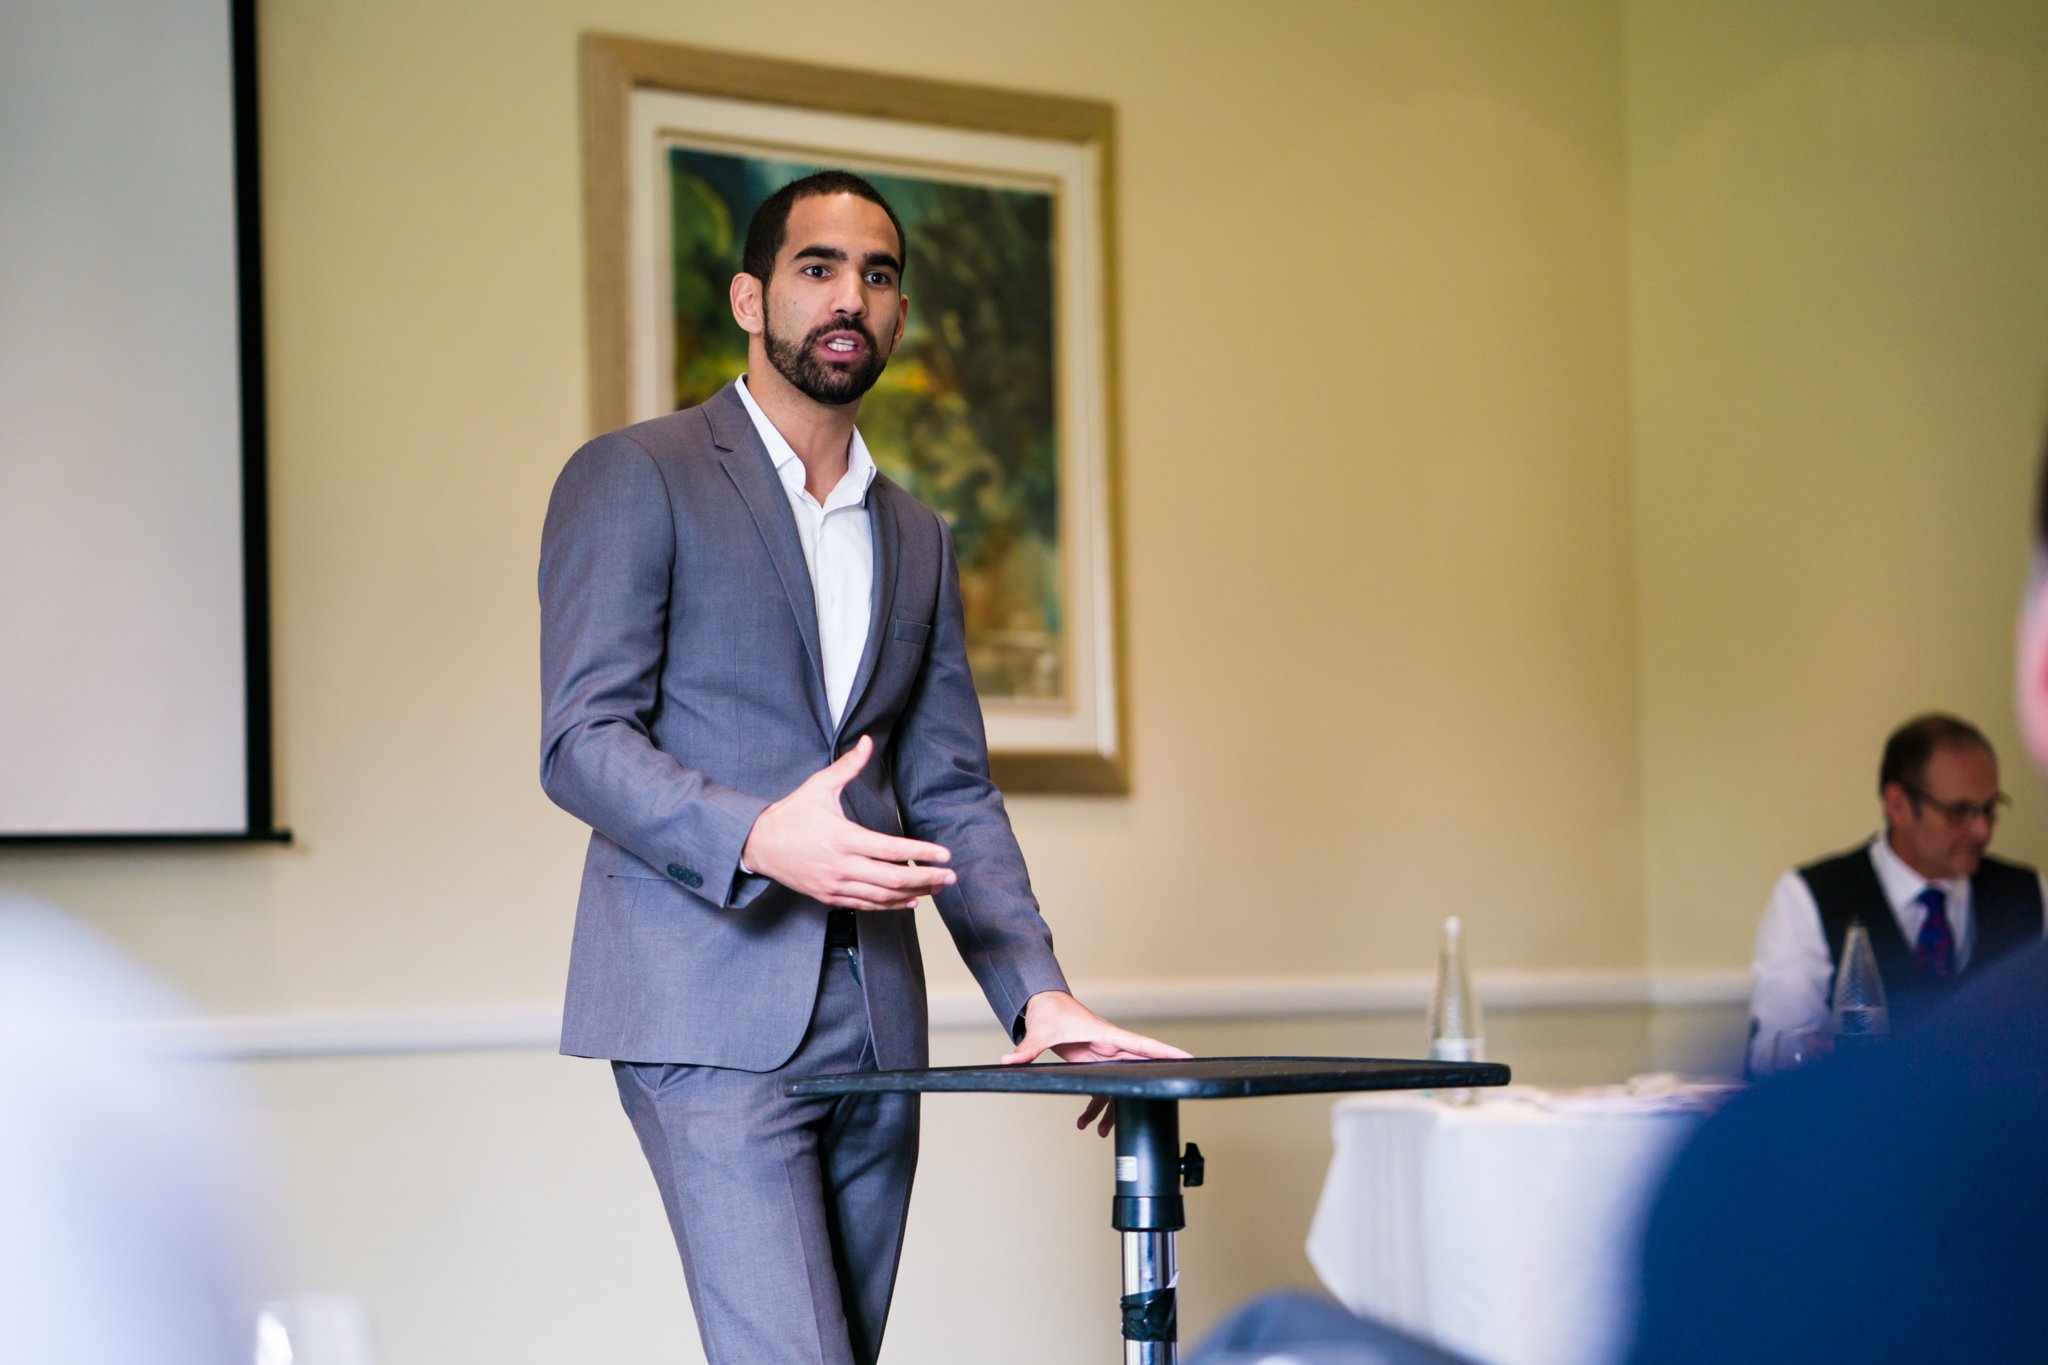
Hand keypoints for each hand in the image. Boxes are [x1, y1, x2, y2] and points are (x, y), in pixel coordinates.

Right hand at [742, 735, 956, 909]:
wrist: (758, 845)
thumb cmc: (792, 813)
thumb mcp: (819, 785)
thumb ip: (848, 766)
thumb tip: (867, 741)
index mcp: (843, 838)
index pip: (891, 849)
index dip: (922, 853)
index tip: (945, 854)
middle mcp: (841, 866)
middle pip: (893, 879)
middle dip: (927, 878)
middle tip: (952, 876)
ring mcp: (835, 885)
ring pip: (882, 896)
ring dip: (914, 893)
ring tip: (937, 888)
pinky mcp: (829, 897)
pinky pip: (866, 906)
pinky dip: (890, 905)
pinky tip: (910, 901)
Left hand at [998, 990, 1191, 1136]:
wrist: (1043, 1006)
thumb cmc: (1049, 1012)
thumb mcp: (1040, 1031)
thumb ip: (1027, 1048)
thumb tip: (1009, 1061)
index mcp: (1107, 1035)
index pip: (1143, 1044)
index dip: (1166, 1052)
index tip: (1189, 1058)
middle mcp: (1111, 1047)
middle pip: (1139, 1068)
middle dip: (1150, 1088)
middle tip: (1166, 1102)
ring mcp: (1104, 1056)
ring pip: (1120, 1084)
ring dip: (1113, 1109)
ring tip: (1102, 1133)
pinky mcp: (1094, 1064)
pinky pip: (1103, 1088)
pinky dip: (1097, 1106)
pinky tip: (1086, 1123)